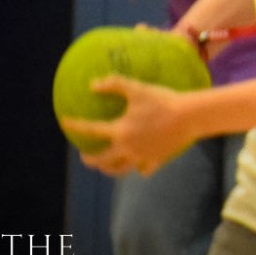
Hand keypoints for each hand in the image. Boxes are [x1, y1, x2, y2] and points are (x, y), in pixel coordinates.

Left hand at [60, 77, 190, 177]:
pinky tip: (139, 164)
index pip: (90, 130)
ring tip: (107, 165)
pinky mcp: (157, 160)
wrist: (190, 116)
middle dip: (90, 159)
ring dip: (109, 169)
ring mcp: (142, 156)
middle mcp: (127, 147)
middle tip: (85, 155)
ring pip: (120, 169)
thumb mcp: (138, 89)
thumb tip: (93, 84)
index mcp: (120, 131)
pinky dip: (139, 168)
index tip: (65, 122)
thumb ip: (115, 84)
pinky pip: (144, 170)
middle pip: (101, 160)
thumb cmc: (163, 100)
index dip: (75, 125)